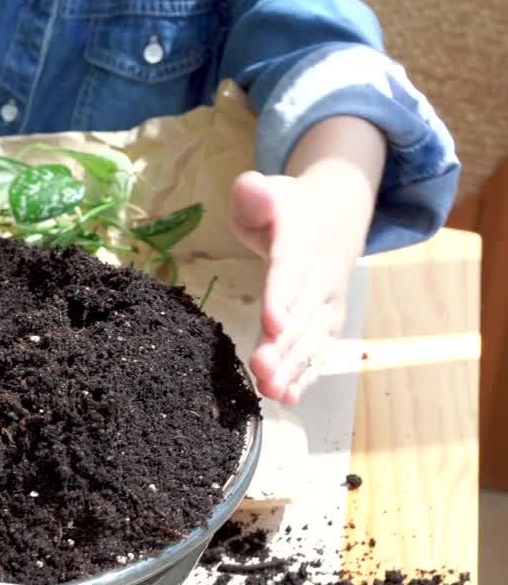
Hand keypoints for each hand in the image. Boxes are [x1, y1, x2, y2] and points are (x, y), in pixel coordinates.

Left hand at [230, 116, 385, 403]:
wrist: (334, 217)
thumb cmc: (288, 208)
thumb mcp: (269, 192)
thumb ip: (254, 194)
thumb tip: (250, 186)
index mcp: (302, 242)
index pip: (290, 270)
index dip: (282, 297)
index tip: (272, 324)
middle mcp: (321, 277)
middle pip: (302, 314)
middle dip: (283, 345)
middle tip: (262, 372)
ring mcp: (328, 303)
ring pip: (311, 339)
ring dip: (292, 367)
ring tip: (270, 391)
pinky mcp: (327, 322)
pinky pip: (318, 351)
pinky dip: (305, 375)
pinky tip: (287, 398)